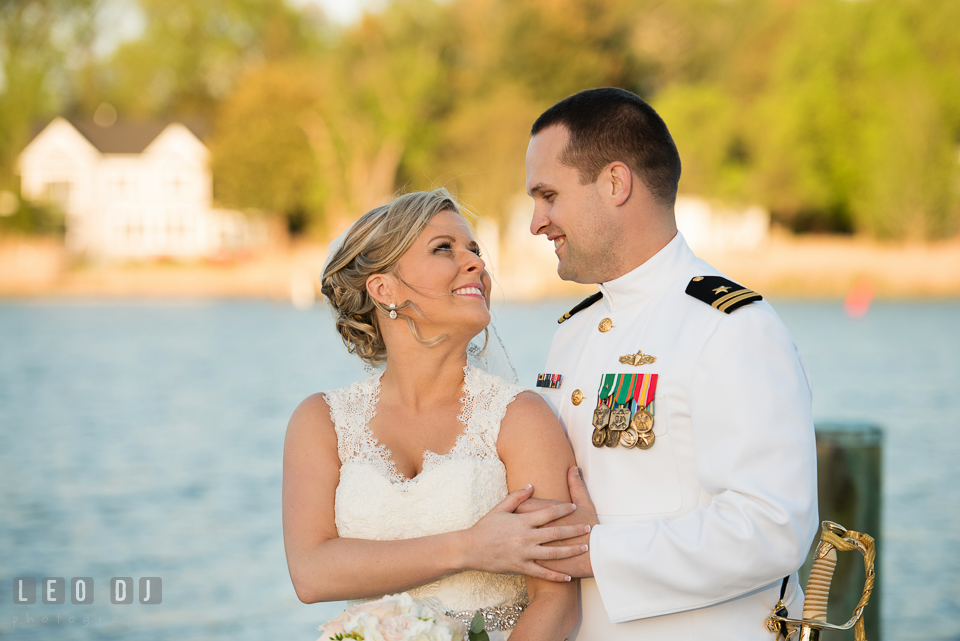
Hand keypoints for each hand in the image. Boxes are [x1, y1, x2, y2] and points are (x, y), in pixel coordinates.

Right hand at [462, 485, 591, 581]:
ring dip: (570, 551)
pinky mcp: (520, 567)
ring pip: (553, 553)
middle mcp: (525, 537)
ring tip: (584, 548)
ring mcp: (524, 553)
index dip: (563, 509)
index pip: (547, 513)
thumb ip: (517, 497)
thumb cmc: (485, 527)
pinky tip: (568, 577)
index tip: (574, 506)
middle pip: (555, 533)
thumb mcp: (500, 508)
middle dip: (574, 530)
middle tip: (588, 528)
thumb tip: (531, 485)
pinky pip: (542, 572)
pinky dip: (556, 576)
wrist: (470, 549)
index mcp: (522, 521)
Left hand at [521, 467, 597, 578]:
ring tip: (510, 537)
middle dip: (512, 522)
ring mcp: (538, 550)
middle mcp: (538, 533)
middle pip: (519, 524)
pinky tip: (520, 556)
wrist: (598, 555)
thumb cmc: (593, 528)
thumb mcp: (586, 505)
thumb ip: (576, 486)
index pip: (526, 506)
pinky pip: (527, 562)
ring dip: (514, 539)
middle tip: (506, 519)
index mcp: (546, 518)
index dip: (520, 504)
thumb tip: (573, 469)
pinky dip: (524, 558)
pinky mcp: (541, 564)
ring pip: (520, 543)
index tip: (516, 503)